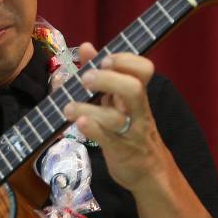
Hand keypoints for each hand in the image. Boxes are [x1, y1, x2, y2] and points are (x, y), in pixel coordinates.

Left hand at [62, 43, 172, 190]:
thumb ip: (103, 74)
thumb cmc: (129, 129)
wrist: (149, 171)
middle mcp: (136, 110)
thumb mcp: (118, 100)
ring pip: (114, 118)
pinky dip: (92, 129)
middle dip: (107, 80)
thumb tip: (86, 47)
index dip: (126, 60)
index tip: (104, 60)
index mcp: (137, 95)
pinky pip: (107, 139)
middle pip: (133, 88)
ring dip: (88, 109)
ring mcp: (129, 131)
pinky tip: (79, 123)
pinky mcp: (119, 151)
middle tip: (86, 79)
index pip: (144, 70)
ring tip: (68, 107)